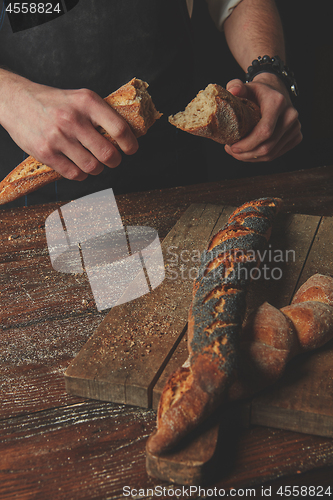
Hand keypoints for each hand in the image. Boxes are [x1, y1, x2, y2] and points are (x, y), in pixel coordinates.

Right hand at [0, 71, 138, 179]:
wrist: (16, 100)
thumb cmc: (53, 102)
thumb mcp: (79, 98)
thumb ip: (100, 114)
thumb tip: (127, 136)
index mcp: (87, 102)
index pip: (119, 129)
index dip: (130, 144)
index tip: (131, 149)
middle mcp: (73, 119)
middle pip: (108, 153)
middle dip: (115, 161)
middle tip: (112, 160)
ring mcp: (59, 137)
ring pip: (92, 167)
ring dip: (97, 169)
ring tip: (93, 162)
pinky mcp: (46, 152)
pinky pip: (74, 174)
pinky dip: (81, 174)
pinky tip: (78, 167)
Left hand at [224, 74, 301, 161]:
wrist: (277, 92)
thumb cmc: (258, 92)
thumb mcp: (246, 86)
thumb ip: (236, 86)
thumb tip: (232, 91)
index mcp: (278, 103)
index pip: (264, 131)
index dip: (247, 144)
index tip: (232, 147)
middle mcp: (290, 115)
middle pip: (267, 146)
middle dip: (246, 154)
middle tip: (231, 151)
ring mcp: (295, 127)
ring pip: (271, 154)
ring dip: (251, 157)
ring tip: (237, 153)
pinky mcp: (296, 137)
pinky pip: (276, 154)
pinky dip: (260, 157)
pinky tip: (248, 152)